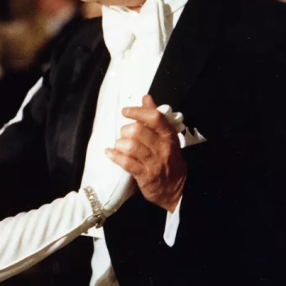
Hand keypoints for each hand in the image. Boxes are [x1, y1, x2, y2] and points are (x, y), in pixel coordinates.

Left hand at [105, 95, 187, 211]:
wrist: (176, 188)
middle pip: (138, 131)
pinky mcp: (145, 176)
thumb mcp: (166, 136)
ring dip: (120, 144)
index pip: (154, 117)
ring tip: (119, 145)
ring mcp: (154, 163)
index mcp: (168, 135)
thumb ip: (154, 117)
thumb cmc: (168, 158)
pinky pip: (126, 163)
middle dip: (125, 131)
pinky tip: (110, 153)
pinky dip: (115, 156)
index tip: (125, 111)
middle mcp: (163, 147)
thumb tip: (146, 98)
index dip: (137, 112)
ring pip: (131, 146)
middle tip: (124, 135)